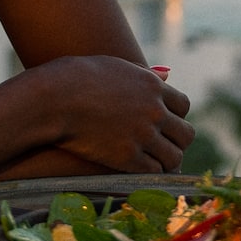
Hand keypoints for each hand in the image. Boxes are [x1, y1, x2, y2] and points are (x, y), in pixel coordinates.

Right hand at [31, 56, 193, 172]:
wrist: (54, 99)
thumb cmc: (75, 78)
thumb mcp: (114, 67)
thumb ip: (142, 73)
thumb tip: (167, 74)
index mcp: (152, 86)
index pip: (183, 106)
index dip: (176, 116)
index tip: (165, 123)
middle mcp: (154, 111)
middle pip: (186, 133)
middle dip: (176, 140)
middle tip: (165, 146)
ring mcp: (143, 136)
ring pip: (174, 156)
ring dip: (167, 160)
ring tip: (156, 162)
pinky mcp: (128, 157)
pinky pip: (154, 171)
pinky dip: (151, 173)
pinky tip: (142, 171)